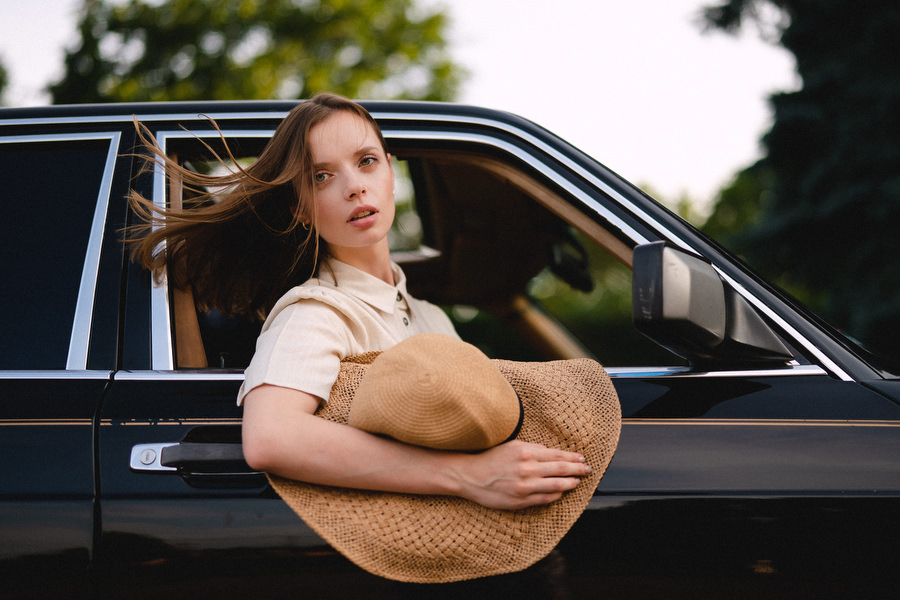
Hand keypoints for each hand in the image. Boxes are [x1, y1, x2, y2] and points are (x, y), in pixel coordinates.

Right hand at [452, 440, 590, 509]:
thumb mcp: (511, 446)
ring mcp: (525, 486)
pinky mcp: (521, 500)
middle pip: (561, 469)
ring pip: (556, 485)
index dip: (572, 457)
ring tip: (578, 482)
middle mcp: (527, 469)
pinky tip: (561, 492)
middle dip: (577, 469)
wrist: (470, 476)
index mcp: (526, 453)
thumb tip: (550, 452)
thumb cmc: (491, 458)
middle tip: (587, 469)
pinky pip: (545, 499)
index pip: (557, 455)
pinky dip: (556, 495)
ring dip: (570, 483)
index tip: (582, 458)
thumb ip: (532, 448)